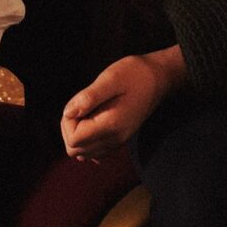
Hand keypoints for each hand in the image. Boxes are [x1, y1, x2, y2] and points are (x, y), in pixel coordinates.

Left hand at [61, 46, 185, 160]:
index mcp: (111, 126)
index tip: (78, 103)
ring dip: (76, 133)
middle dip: (69, 128)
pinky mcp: (119, 139)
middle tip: (80, 106)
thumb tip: (67, 113)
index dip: (67, 122)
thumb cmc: (134, 74)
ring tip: (87, 110)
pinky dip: (86, 139)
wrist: (159, 78)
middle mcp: (114, 140)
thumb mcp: (109, 79)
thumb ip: (88, 98)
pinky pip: (95, 150)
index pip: (74, 140)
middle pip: (75, 150)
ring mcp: (117, 142)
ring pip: (83, 152)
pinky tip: (91, 121)